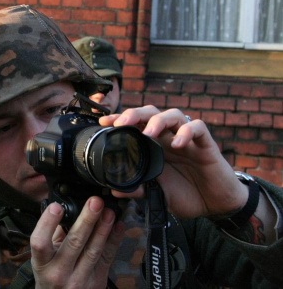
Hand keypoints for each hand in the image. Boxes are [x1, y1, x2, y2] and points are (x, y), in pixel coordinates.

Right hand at [30, 197, 124, 288]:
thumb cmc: (50, 275)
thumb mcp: (44, 258)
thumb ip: (54, 234)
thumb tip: (68, 208)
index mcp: (42, 263)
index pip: (40, 242)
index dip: (47, 223)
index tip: (56, 207)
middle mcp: (59, 272)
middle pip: (74, 242)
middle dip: (87, 219)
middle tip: (95, 202)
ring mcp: (79, 279)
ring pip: (94, 250)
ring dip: (103, 228)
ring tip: (109, 211)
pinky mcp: (97, 282)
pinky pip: (107, 257)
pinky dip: (114, 240)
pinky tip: (117, 225)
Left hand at [99, 106, 247, 218]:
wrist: (216, 205)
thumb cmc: (187, 194)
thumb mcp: (158, 194)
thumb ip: (138, 190)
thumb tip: (115, 189)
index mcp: (155, 146)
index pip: (136, 125)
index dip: (120, 120)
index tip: (103, 121)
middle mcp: (169, 137)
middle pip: (151, 113)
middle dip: (135, 114)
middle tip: (121, 123)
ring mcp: (187, 139)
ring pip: (173, 114)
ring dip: (159, 121)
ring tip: (150, 133)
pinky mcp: (206, 144)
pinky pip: (198, 128)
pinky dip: (187, 132)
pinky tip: (178, 143)